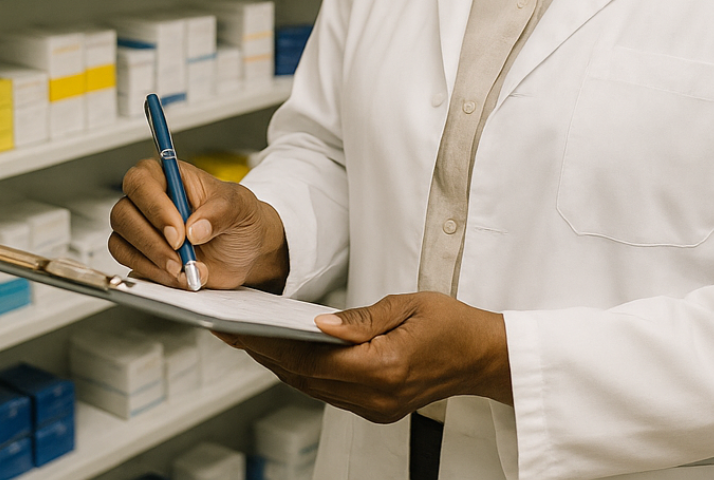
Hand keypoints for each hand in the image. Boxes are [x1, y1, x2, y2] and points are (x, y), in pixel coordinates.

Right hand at [110, 158, 289, 289]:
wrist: (245, 251)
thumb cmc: (238, 219)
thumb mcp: (241, 207)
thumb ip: (221, 212)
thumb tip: (195, 228)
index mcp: (169, 176)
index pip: (141, 180)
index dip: (154, 207)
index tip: (178, 233)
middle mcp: (149, 199)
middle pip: (123, 213)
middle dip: (151, 241)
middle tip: (180, 257)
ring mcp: (141, 227)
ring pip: (121, 240)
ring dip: (152, 260)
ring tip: (184, 269)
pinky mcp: (140, 253)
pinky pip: (128, 263)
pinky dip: (152, 273)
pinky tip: (177, 276)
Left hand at [217, 292, 512, 423]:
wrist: (483, 357)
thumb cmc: (452, 324)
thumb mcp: (408, 304)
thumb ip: (361, 316)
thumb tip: (318, 323)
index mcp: (384, 368)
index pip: (312, 359)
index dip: (270, 345)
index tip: (239, 328)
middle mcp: (376, 396)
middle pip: (304, 377)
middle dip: (263, 353)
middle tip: (230, 328)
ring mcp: (376, 408)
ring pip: (312, 388)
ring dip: (278, 364)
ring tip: (248, 337)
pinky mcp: (376, 408)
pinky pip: (328, 391)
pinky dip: (303, 372)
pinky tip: (285, 352)